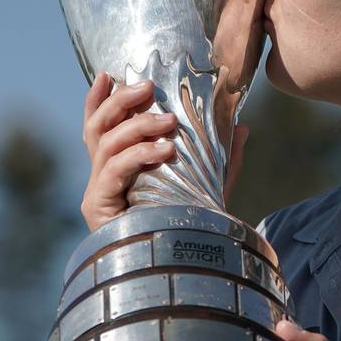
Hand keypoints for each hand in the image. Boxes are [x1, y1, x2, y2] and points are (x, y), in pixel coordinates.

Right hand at [79, 72, 249, 232]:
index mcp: (117, 166)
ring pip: (106, 144)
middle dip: (120, 101)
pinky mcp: (98, 208)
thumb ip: (221, 157)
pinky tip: (164, 151)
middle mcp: (101, 176)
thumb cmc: (188, 226)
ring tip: (170, 123)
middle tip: (149, 87)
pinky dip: (138, 156)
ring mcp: (97, 192)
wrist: (181, 267)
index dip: (99, 98)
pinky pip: (113, 171)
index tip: (111, 73)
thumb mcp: (208, 185)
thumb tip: (242, 126)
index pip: (100, 126)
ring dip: (138, 126)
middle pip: (97, 127)